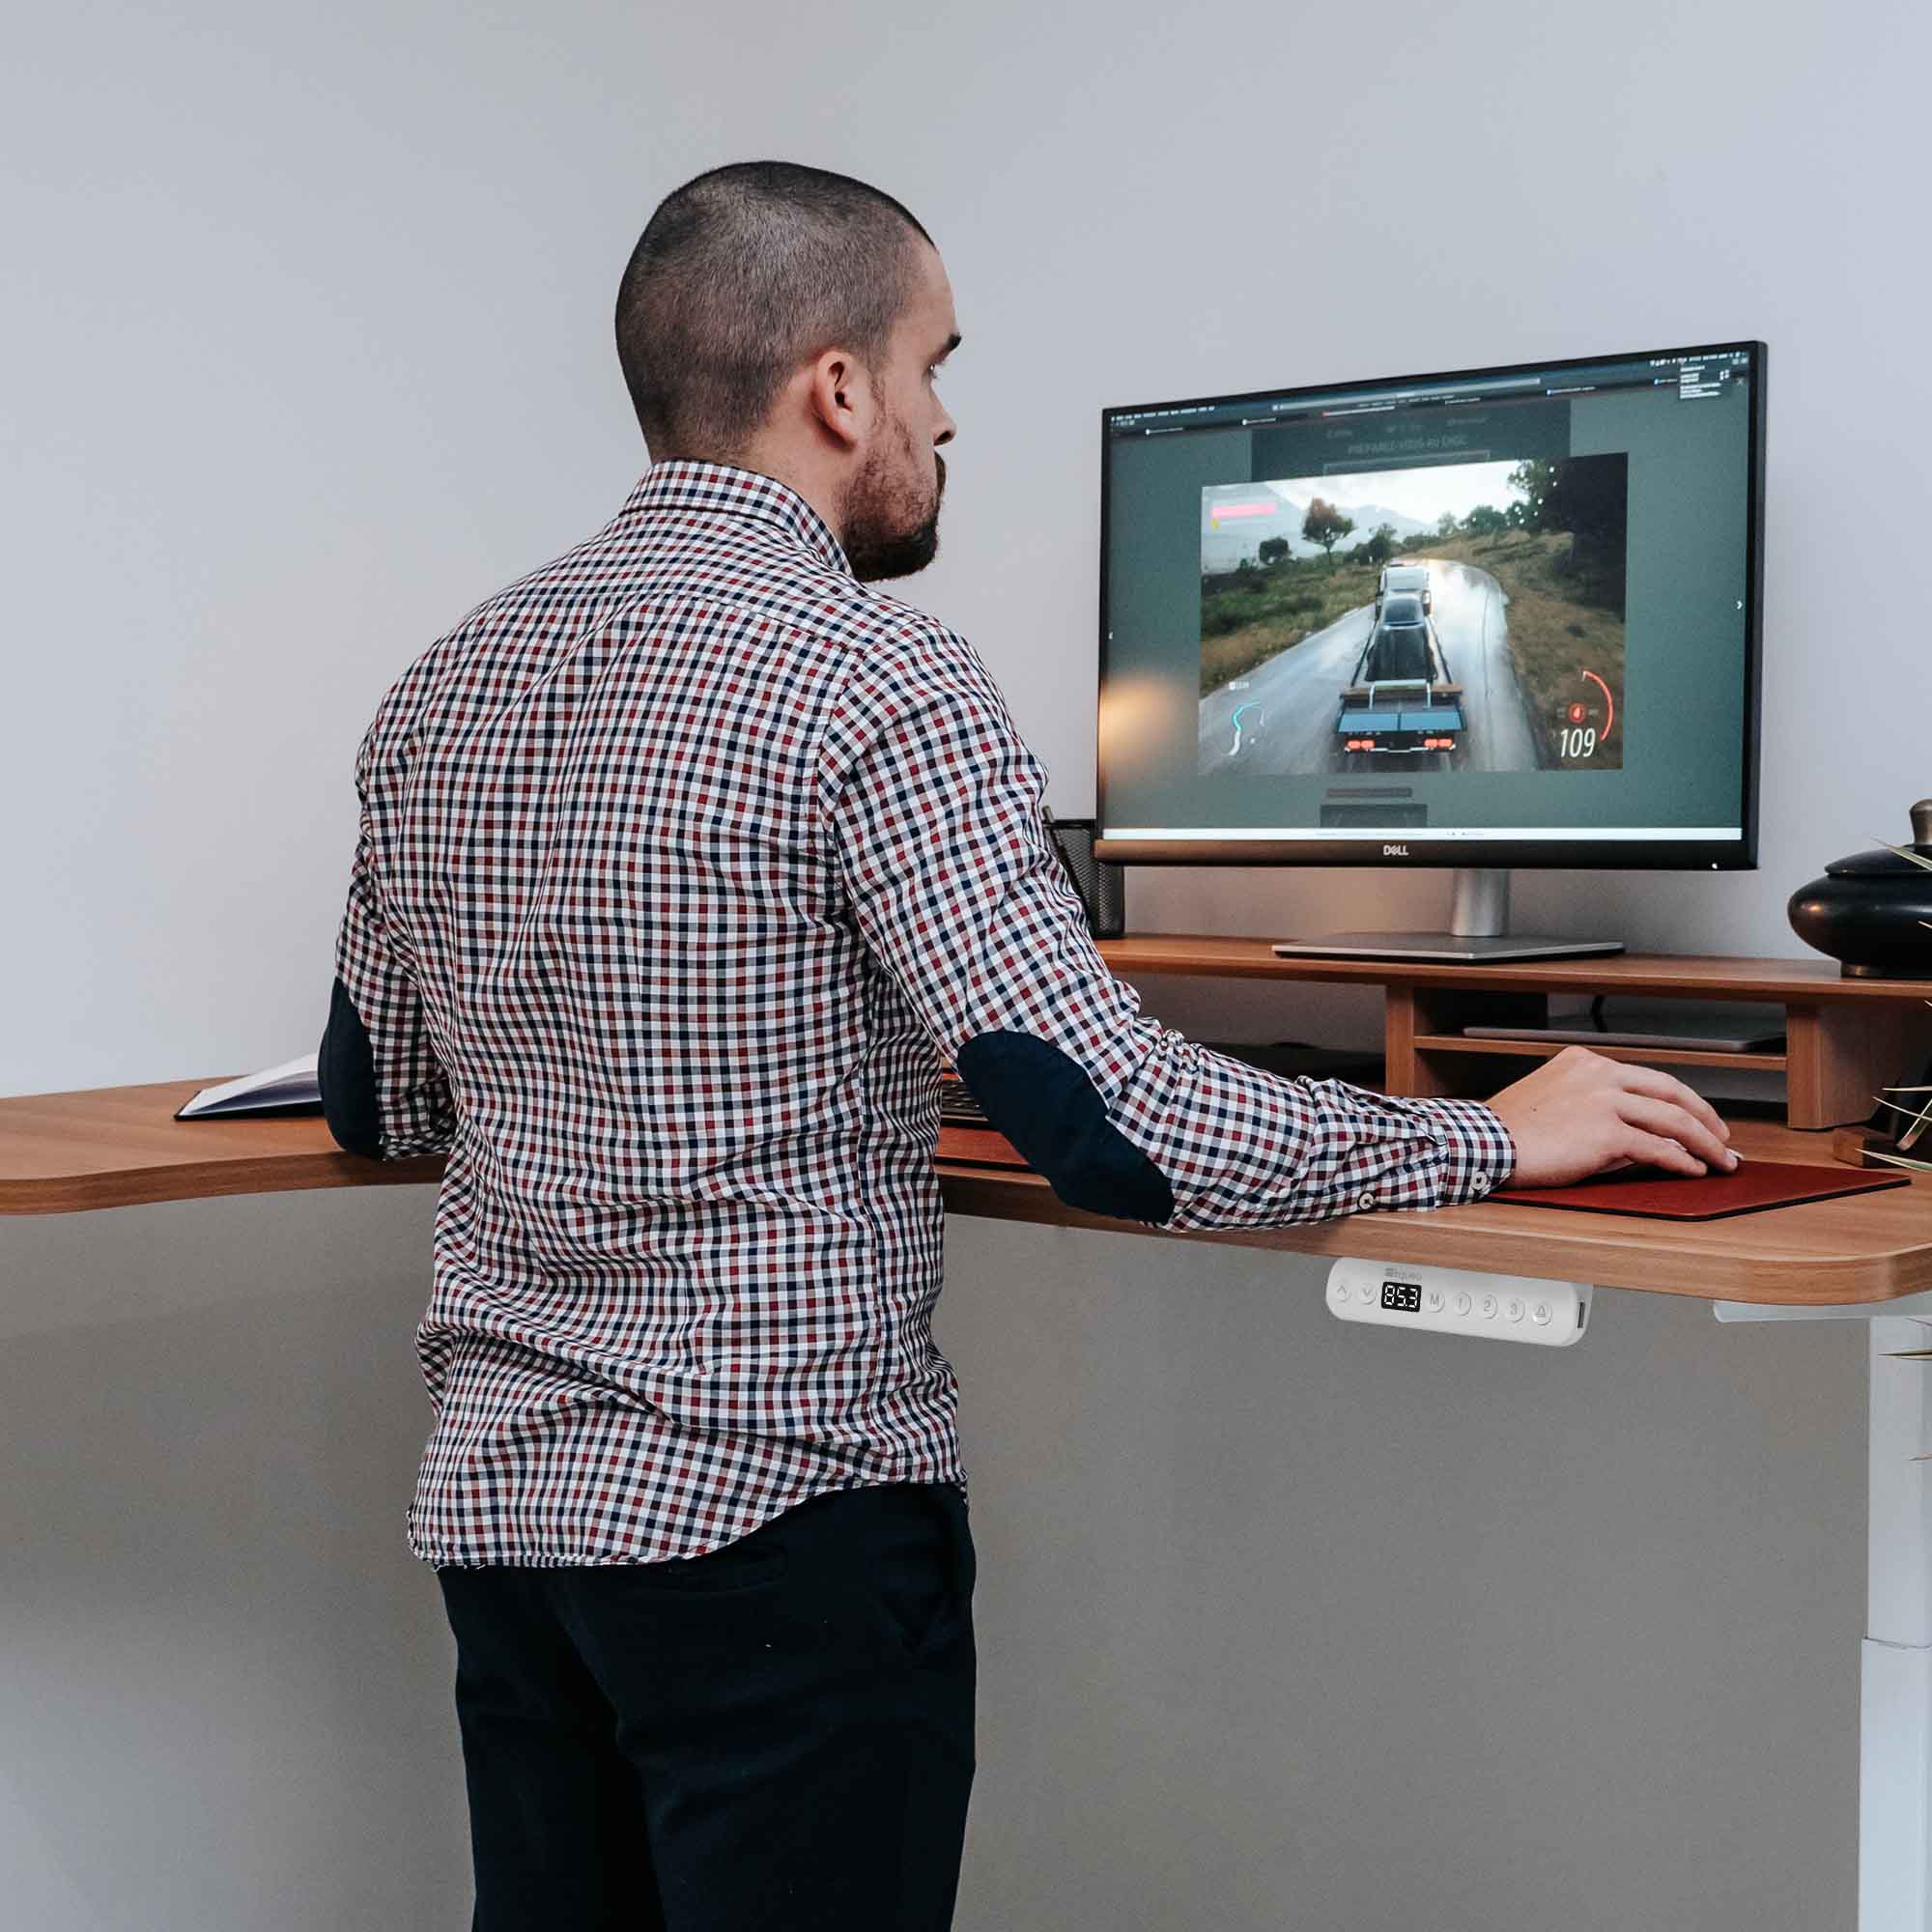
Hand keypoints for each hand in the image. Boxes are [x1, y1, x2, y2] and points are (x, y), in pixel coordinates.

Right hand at [1486, 1045, 1738, 1186]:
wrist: (1482, 1143)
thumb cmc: (1509, 1131)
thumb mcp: (1554, 1102)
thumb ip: (1596, 1109)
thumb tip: (1642, 1136)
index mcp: (1585, 1062)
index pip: (1647, 1077)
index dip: (1680, 1099)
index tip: (1695, 1116)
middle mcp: (1599, 1074)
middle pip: (1671, 1092)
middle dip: (1705, 1117)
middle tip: (1721, 1137)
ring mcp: (1604, 1101)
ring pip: (1673, 1119)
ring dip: (1704, 1142)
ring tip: (1720, 1159)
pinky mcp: (1606, 1133)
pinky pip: (1657, 1148)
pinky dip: (1681, 1160)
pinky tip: (1693, 1170)